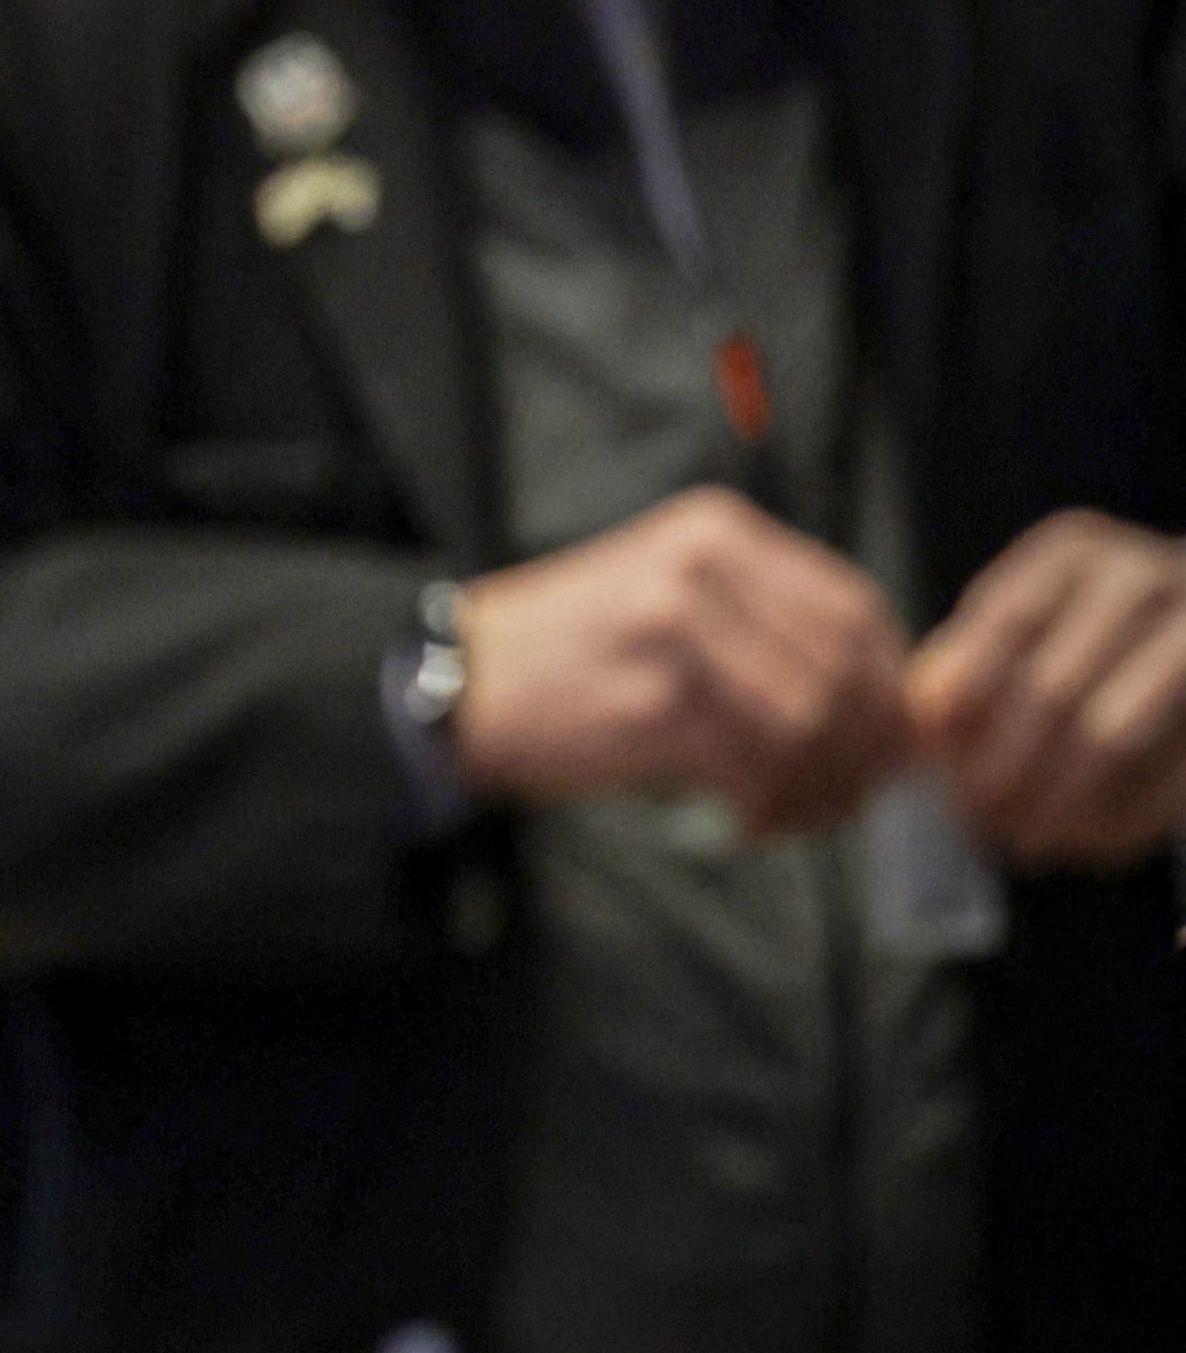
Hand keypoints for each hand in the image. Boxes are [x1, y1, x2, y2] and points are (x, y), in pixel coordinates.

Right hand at [450, 488, 911, 831]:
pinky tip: (748, 820)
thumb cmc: (577, 650)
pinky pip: (755, 766)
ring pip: (810, 721)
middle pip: (844, 668)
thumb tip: (879, 706)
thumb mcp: (671, 595)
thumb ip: (765, 623)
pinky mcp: (654, 702)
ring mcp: (678, 631)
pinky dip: (770, 806)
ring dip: (820, 786)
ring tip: (796, 816)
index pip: (854, 607)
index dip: (887, 684)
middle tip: (850, 798)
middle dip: (863, 749)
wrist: (464, 679)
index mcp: (718, 532)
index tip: (887, 742)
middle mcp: (704, 568)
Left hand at [905, 512, 1185, 863]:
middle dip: (1002, 768)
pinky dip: (1117, 822)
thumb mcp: (1024, 629)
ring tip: (1020, 841)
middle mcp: (1144, 583)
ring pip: (1109, 737)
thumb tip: (924, 713)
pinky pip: (1166, 780)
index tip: (934, 759)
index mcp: (1077, 553)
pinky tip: (1082, 846)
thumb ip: (968, 660)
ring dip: (1053, 802)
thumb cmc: (1084, 638)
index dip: (964, 699)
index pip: (1007, 624)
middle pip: (1052, 691)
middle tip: (971, 820)